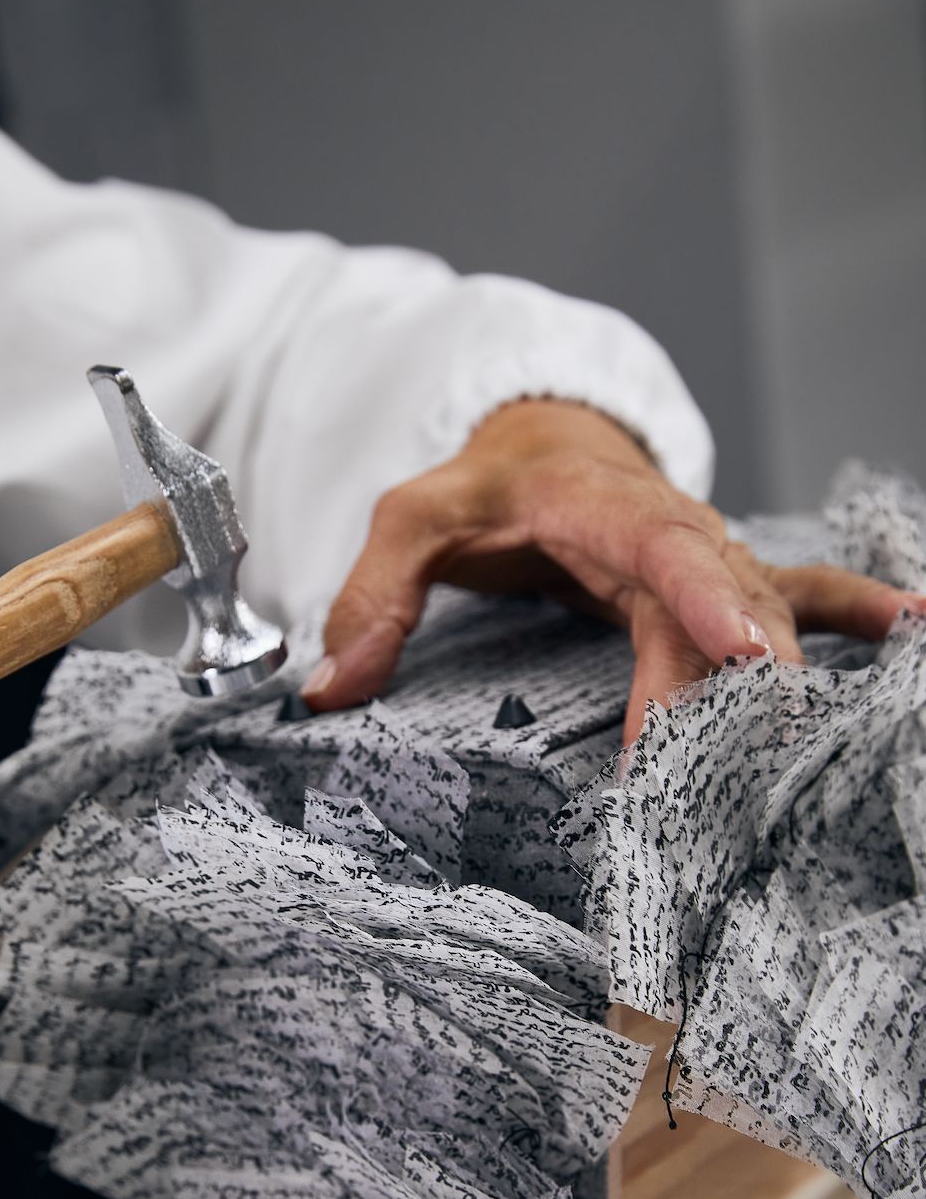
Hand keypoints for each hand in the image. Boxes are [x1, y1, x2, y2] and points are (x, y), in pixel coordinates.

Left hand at [302, 399, 922, 741]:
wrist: (542, 446)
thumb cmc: (482, 488)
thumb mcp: (411, 521)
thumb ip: (373, 596)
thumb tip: (331, 691)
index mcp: (601, 508)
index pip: (661, 548)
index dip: (704, 598)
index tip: (739, 652)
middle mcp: (672, 534)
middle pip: (725, 601)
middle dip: (746, 676)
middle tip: (754, 752)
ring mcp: (705, 558)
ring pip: (763, 613)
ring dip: (792, 674)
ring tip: (819, 735)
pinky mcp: (721, 581)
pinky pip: (799, 590)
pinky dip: (856, 608)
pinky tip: (912, 629)